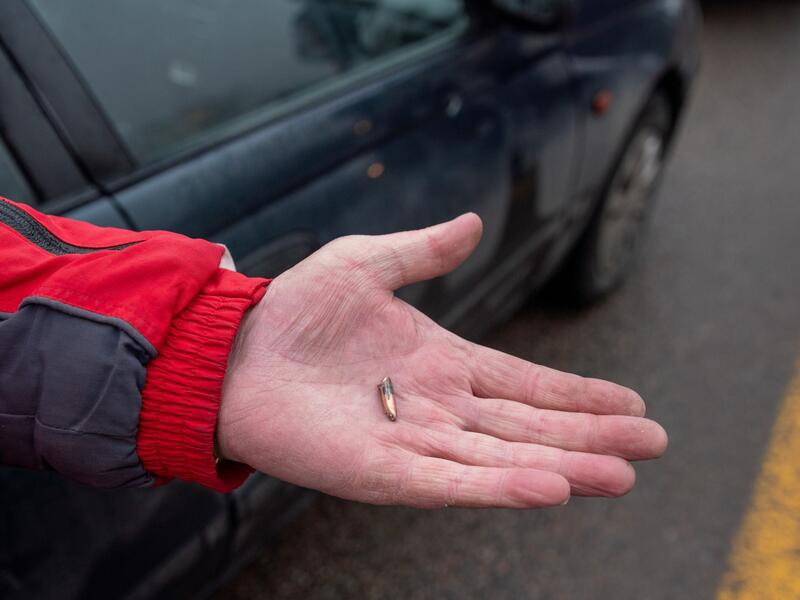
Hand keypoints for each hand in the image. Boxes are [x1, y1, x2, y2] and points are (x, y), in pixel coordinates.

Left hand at [218, 214, 666, 507]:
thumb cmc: (294, 311)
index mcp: (442, 362)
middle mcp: (438, 407)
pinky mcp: (380, 471)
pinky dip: (500, 488)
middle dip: (592, 436)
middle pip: (529, 426)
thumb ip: (423, 250)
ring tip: (621, 474)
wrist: (233, 349)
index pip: (525, 383)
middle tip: (653, 445)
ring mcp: (413, 442)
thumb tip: (475, 223)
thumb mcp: (366, 263)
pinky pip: (449, 482)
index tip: (631, 401)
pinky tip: (550, 487)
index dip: (577, 394)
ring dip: (564, 466)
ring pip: (502, 460)